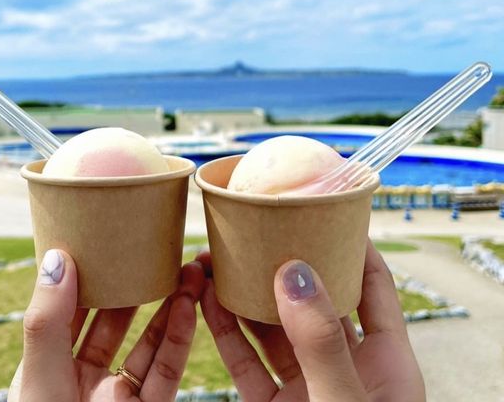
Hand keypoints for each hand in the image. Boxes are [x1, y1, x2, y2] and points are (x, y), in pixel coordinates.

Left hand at [9, 249, 203, 400]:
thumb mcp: (40, 381)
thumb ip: (47, 322)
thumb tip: (58, 257)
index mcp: (48, 365)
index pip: (69, 306)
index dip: (88, 272)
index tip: (108, 237)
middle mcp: (83, 377)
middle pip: (114, 319)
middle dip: (136, 284)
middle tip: (158, 248)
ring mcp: (116, 395)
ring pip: (146, 341)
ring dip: (167, 305)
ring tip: (186, 270)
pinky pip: (165, 370)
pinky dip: (178, 337)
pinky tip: (188, 307)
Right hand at [198, 240, 424, 400]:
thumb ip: (322, 341)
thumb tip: (296, 271)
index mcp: (384, 362)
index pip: (372, 284)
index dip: (351, 241)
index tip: (321, 206)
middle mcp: (343, 367)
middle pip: (313, 296)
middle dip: (281, 260)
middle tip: (252, 228)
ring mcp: (305, 388)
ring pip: (271, 325)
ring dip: (244, 291)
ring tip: (215, 258)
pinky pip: (244, 360)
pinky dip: (224, 329)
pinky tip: (205, 299)